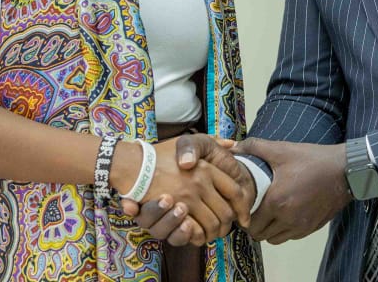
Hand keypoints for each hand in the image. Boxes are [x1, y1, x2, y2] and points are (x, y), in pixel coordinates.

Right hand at [115, 136, 251, 244]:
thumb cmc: (162, 153)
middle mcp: (200, 183)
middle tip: (224, 228)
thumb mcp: (188, 141)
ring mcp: (187, 199)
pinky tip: (197, 234)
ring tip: (211, 232)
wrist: (134, 164)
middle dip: (227, 224)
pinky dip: (199, 236)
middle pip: (226, 213)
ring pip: (212, 225)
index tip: (244, 218)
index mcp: (207, 168)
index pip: (235, 192)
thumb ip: (212, 142)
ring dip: (214, 232)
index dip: (243, 208)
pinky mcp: (174, 212)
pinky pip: (195, 231)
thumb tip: (232, 144)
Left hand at [232, 138, 350, 243]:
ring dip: (268, 229)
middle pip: (260, 235)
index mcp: (276, 202)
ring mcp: (301, 226)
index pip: (250, 223)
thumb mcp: (282, 150)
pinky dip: (283, 230)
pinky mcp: (311, 228)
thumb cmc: (311, 159)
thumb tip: (234, 146)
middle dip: (254, 224)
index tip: (244, 205)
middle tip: (253, 210)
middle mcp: (287, 219)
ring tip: (268, 213)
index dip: (244, 216)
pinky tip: (285, 214)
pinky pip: (290, 237)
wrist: (344, 171)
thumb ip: (255, 147)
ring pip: (275, 239)